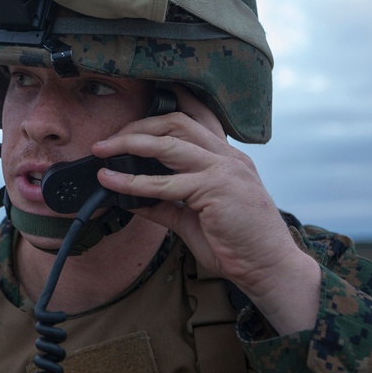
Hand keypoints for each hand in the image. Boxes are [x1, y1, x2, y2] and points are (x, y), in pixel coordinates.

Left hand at [92, 105, 320, 334]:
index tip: (138, 106)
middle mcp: (227, 157)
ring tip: (102, 150)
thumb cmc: (237, 244)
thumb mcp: (195, 218)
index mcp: (227, 159)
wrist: (269, 267)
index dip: (169, 105)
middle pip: (176, 123)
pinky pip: (165, 183)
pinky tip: (112, 182)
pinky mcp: (214, 190)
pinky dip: (133, 181)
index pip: (198, 118)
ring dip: (130, 143)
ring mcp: (223, 170)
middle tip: (108, 140)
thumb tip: (131, 199)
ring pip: (168, 144)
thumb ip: (166, 204)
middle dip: (137, 126)